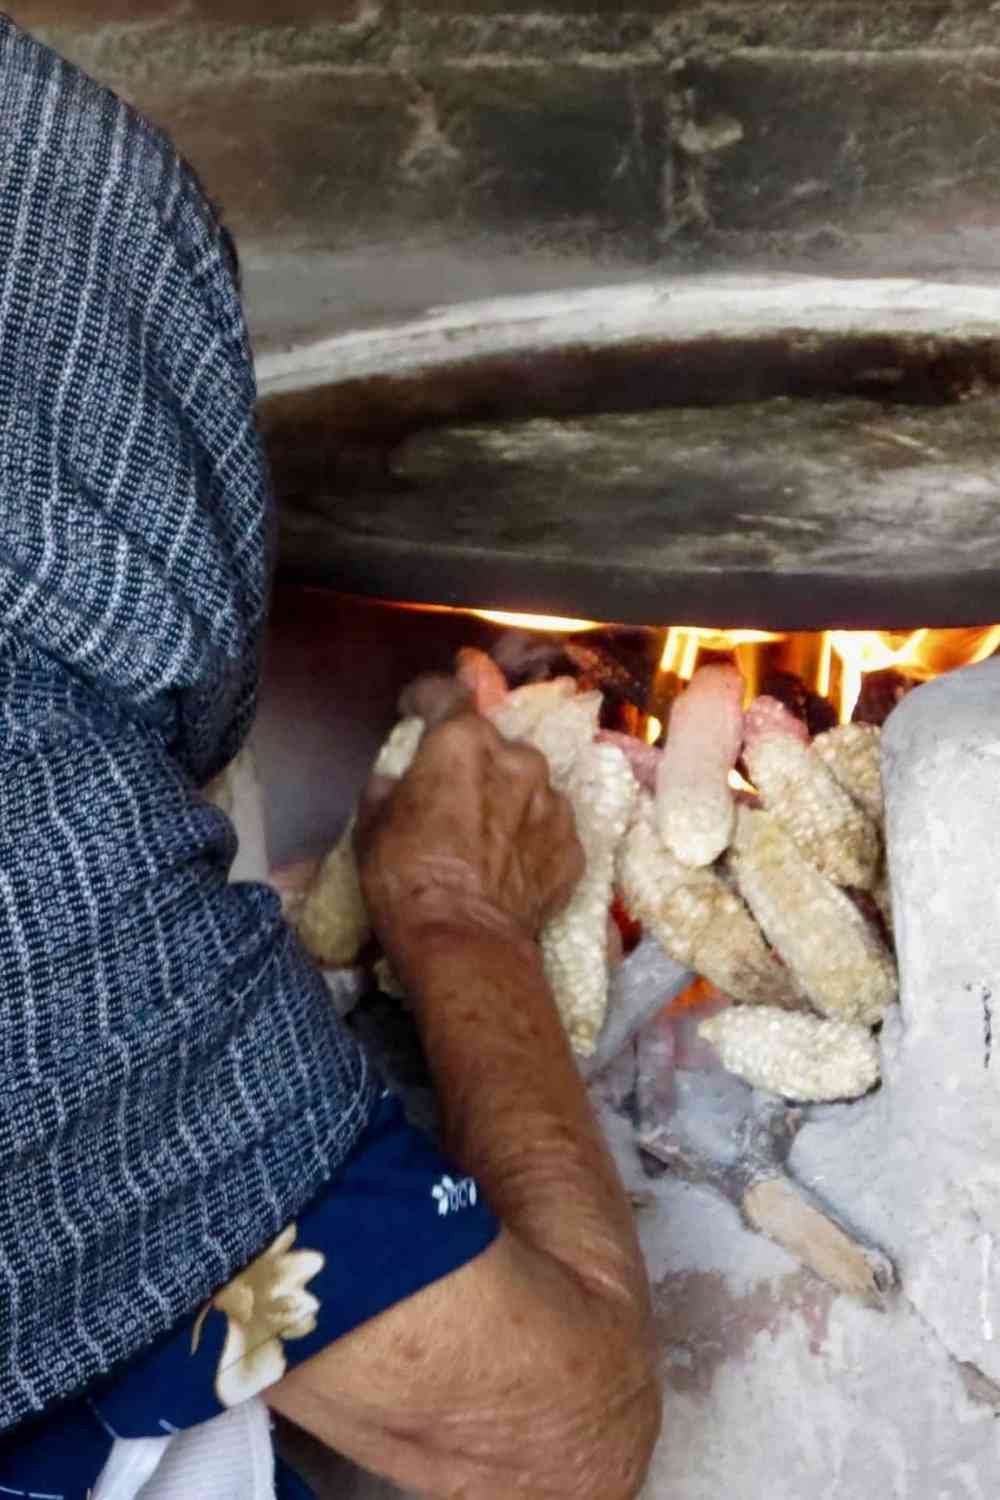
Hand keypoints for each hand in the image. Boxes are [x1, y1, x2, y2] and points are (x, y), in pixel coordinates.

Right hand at [357, 678, 583, 964]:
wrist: (464, 942)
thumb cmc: (405, 877)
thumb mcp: (371, 826)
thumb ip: (387, 789)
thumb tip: (395, 783)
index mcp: (463, 742)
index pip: (446, 694)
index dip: (425, 697)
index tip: (414, 708)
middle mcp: (518, 759)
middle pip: (493, 744)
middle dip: (472, 760)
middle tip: (452, 794)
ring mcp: (553, 802)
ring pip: (527, 785)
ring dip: (507, 799)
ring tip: (487, 836)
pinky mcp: (574, 845)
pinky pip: (547, 828)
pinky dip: (530, 838)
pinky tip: (510, 865)